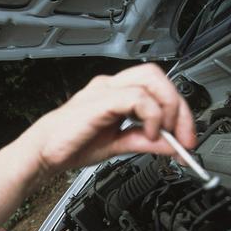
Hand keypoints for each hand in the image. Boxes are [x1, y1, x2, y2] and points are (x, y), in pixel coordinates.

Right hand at [23, 63, 195, 174]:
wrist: (44, 154)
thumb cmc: (72, 144)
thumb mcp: (119, 145)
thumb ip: (145, 142)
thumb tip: (172, 146)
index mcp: (116, 93)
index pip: (157, 88)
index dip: (178, 111)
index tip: (186, 139)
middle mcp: (112, 86)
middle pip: (157, 77)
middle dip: (178, 106)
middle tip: (184, 136)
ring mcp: (106, 90)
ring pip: (151, 79)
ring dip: (168, 108)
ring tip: (165, 134)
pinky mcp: (102, 100)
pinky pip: (137, 97)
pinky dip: (151, 115)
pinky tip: (149, 134)